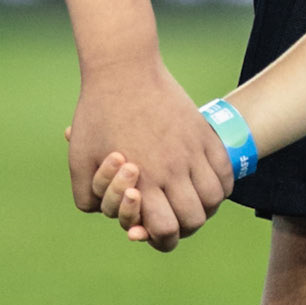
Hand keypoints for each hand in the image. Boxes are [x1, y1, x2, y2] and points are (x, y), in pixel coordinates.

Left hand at [67, 60, 233, 251]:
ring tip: (188, 197)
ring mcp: (191, 150)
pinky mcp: (203, 133)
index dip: (160, 237)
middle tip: (172, 212)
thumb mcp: (79, 155)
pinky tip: (203, 180)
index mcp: (141, 179)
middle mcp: (171, 169)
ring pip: (214, 200)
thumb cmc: (97, 111)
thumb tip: (103, 217)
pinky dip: (219, 184)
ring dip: (203, 205)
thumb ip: (86, 195)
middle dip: (183, 224)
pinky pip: (226, 173)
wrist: (122, 67)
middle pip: (195, 220)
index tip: (153, 226)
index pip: (167, 231)